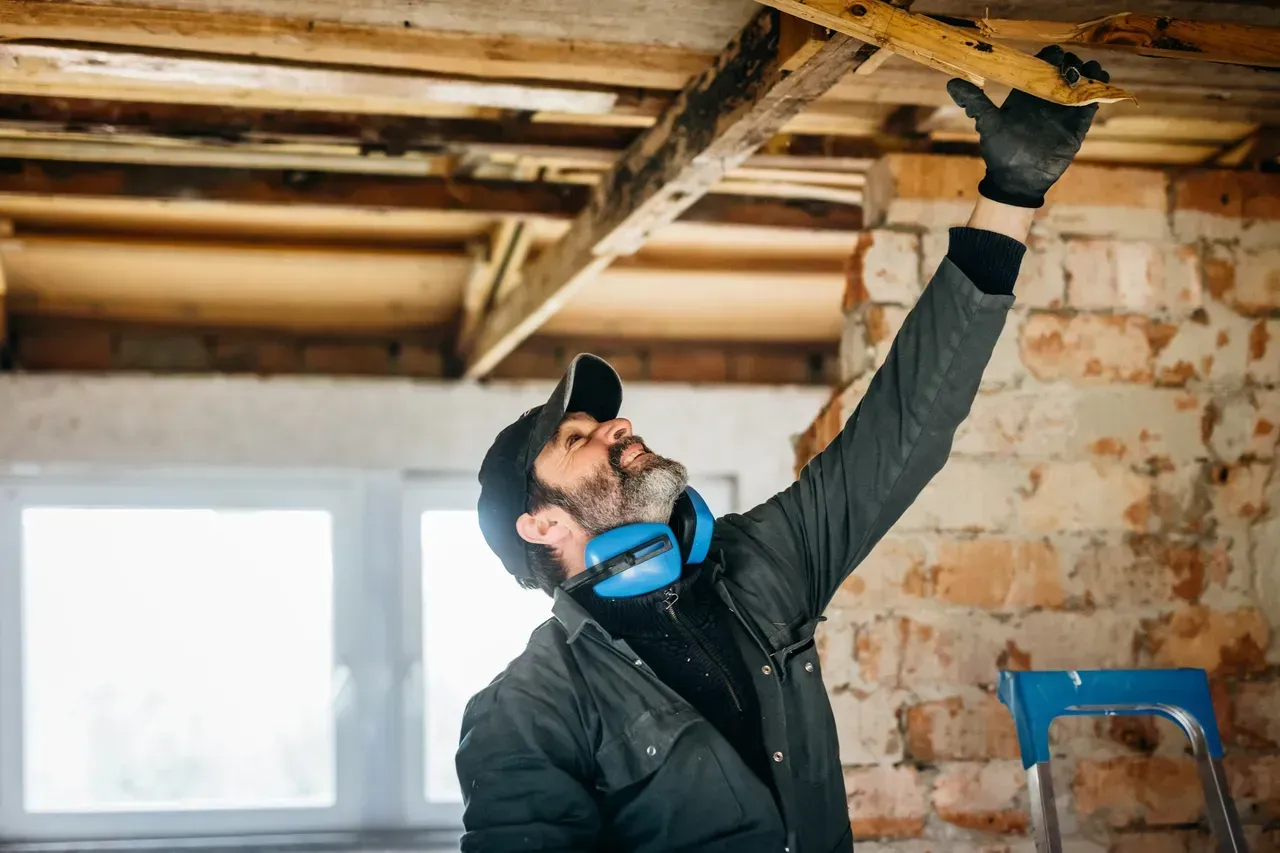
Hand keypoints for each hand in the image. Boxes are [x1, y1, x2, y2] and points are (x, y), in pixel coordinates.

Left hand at [946, 46, 1107, 208]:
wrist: (1017, 181)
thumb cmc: (1001, 152)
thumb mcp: (988, 124)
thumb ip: (975, 102)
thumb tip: (951, 82)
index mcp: (1027, 93)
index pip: (1043, 62)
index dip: (1051, 55)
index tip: (1052, 60)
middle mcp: (1046, 97)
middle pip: (1066, 66)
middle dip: (1070, 62)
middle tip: (1067, 72)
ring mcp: (1064, 109)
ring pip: (1082, 80)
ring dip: (1087, 71)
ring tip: (1084, 75)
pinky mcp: (1078, 123)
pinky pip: (1093, 100)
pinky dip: (1099, 87)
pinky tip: (1098, 82)